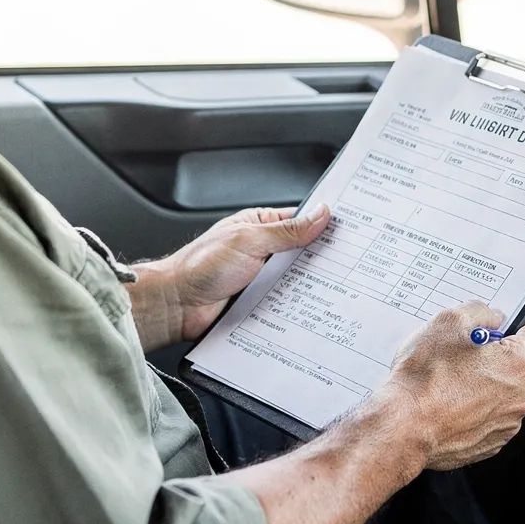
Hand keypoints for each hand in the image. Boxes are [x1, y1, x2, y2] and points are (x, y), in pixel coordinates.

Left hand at [150, 204, 331, 342]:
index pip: (301, 220)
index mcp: (259, 226)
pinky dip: (297, 306)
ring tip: (330, 287)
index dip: (324, 224)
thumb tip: (319, 215)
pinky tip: (310, 308)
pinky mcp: (261, 303)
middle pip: (303, 252)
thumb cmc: (199, 267)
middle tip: (346, 262)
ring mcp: (262, 278)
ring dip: (309, 285)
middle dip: (321, 258)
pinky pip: (286, 303)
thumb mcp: (249, 241)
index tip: (349, 230)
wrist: (176, 306)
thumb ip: (287, 231)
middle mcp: (263, 251)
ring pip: (298, 280)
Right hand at [371, 302, 524, 470]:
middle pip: (518, 367)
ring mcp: (507, 424)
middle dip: (495, 358)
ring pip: (502, 394)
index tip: (501, 328)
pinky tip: (448, 404)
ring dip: (484, 385)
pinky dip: (473, 410)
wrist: (402, 428)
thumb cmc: (424, 379)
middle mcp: (522, 397)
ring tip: (449, 381)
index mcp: (520, 364)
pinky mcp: (490, 444)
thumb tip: (491, 316)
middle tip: (463, 354)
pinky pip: (488, 418)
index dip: (519, 327)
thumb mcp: (449, 322)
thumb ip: (480, 311)